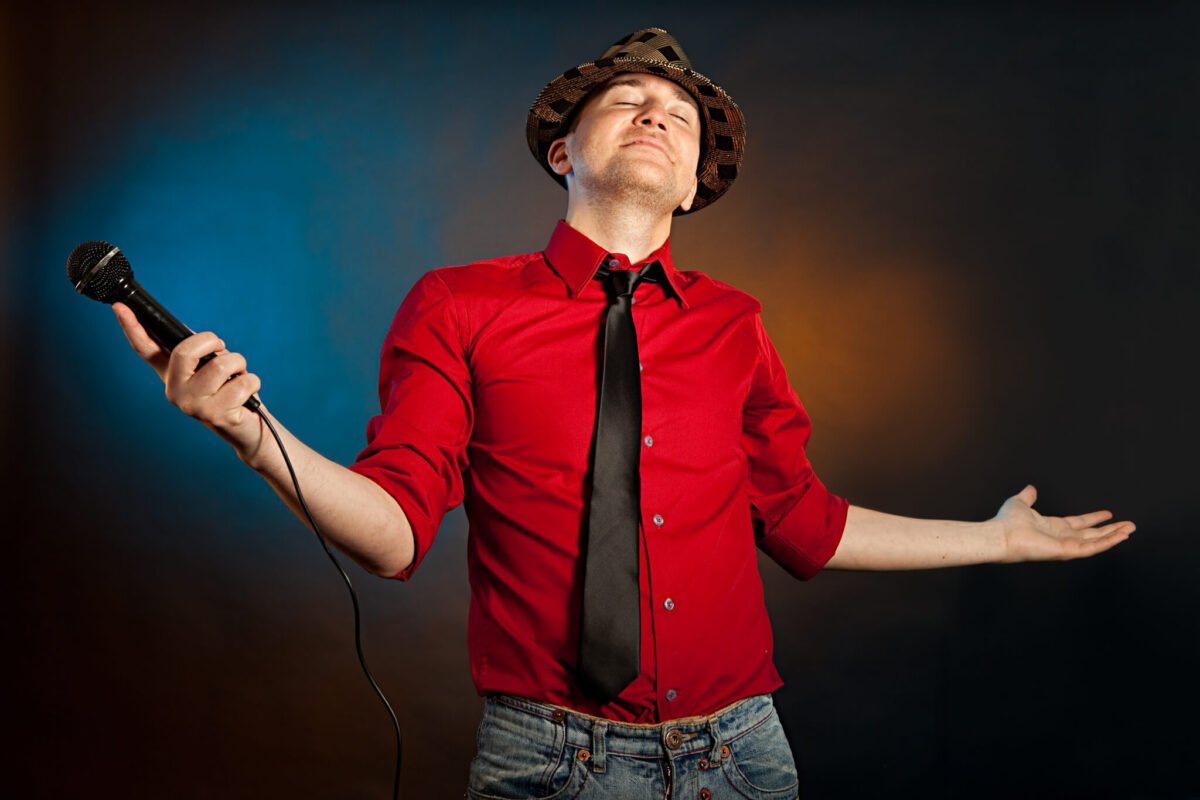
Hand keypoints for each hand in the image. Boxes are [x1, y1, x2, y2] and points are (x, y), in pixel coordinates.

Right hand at [112, 302, 263, 453]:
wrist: (247, 428)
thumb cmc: (230, 392)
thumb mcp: (211, 369)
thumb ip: (200, 354)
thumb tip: (205, 341)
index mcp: (171, 374)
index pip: (146, 348)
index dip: (132, 327)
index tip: (119, 306)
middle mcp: (175, 390)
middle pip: (184, 351)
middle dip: (212, 341)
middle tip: (221, 349)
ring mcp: (192, 405)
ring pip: (219, 365)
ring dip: (239, 363)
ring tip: (239, 375)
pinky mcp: (215, 414)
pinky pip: (242, 382)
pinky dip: (252, 381)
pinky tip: (246, 394)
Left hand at [994, 484, 1134, 561]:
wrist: (1000, 535)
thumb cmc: (1006, 522)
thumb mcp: (1020, 503)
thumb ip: (1027, 496)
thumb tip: (1030, 488)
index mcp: (1052, 527)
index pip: (1079, 523)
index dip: (1094, 518)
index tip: (1108, 514)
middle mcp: (1061, 537)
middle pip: (1092, 534)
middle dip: (1111, 530)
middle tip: (1129, 525)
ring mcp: (1065, 546)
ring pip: (1096, 542)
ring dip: (1114, 536)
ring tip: (1130, 529)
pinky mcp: (1067, 552)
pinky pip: (1092, 548)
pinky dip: (1108, 542)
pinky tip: (1121, 536)